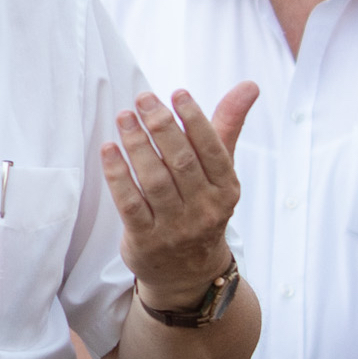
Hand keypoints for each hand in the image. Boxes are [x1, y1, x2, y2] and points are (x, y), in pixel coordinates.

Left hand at [103, 85, 257, 306]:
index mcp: (227, 190)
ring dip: (137, 145)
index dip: (195, 120)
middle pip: (181, 162)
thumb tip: (249, 85)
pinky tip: (108, 149)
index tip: (177, 93)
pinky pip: (130, 204)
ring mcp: (175, 228)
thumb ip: (227, 127)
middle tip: (142, 98)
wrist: (189, 273)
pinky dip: (118, 175)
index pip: (212, 150)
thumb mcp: (220, 172)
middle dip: (161, 126)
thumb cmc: (202, 207)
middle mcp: (205, 210)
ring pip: (154, 181)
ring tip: (124, 117)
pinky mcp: (146, 241)